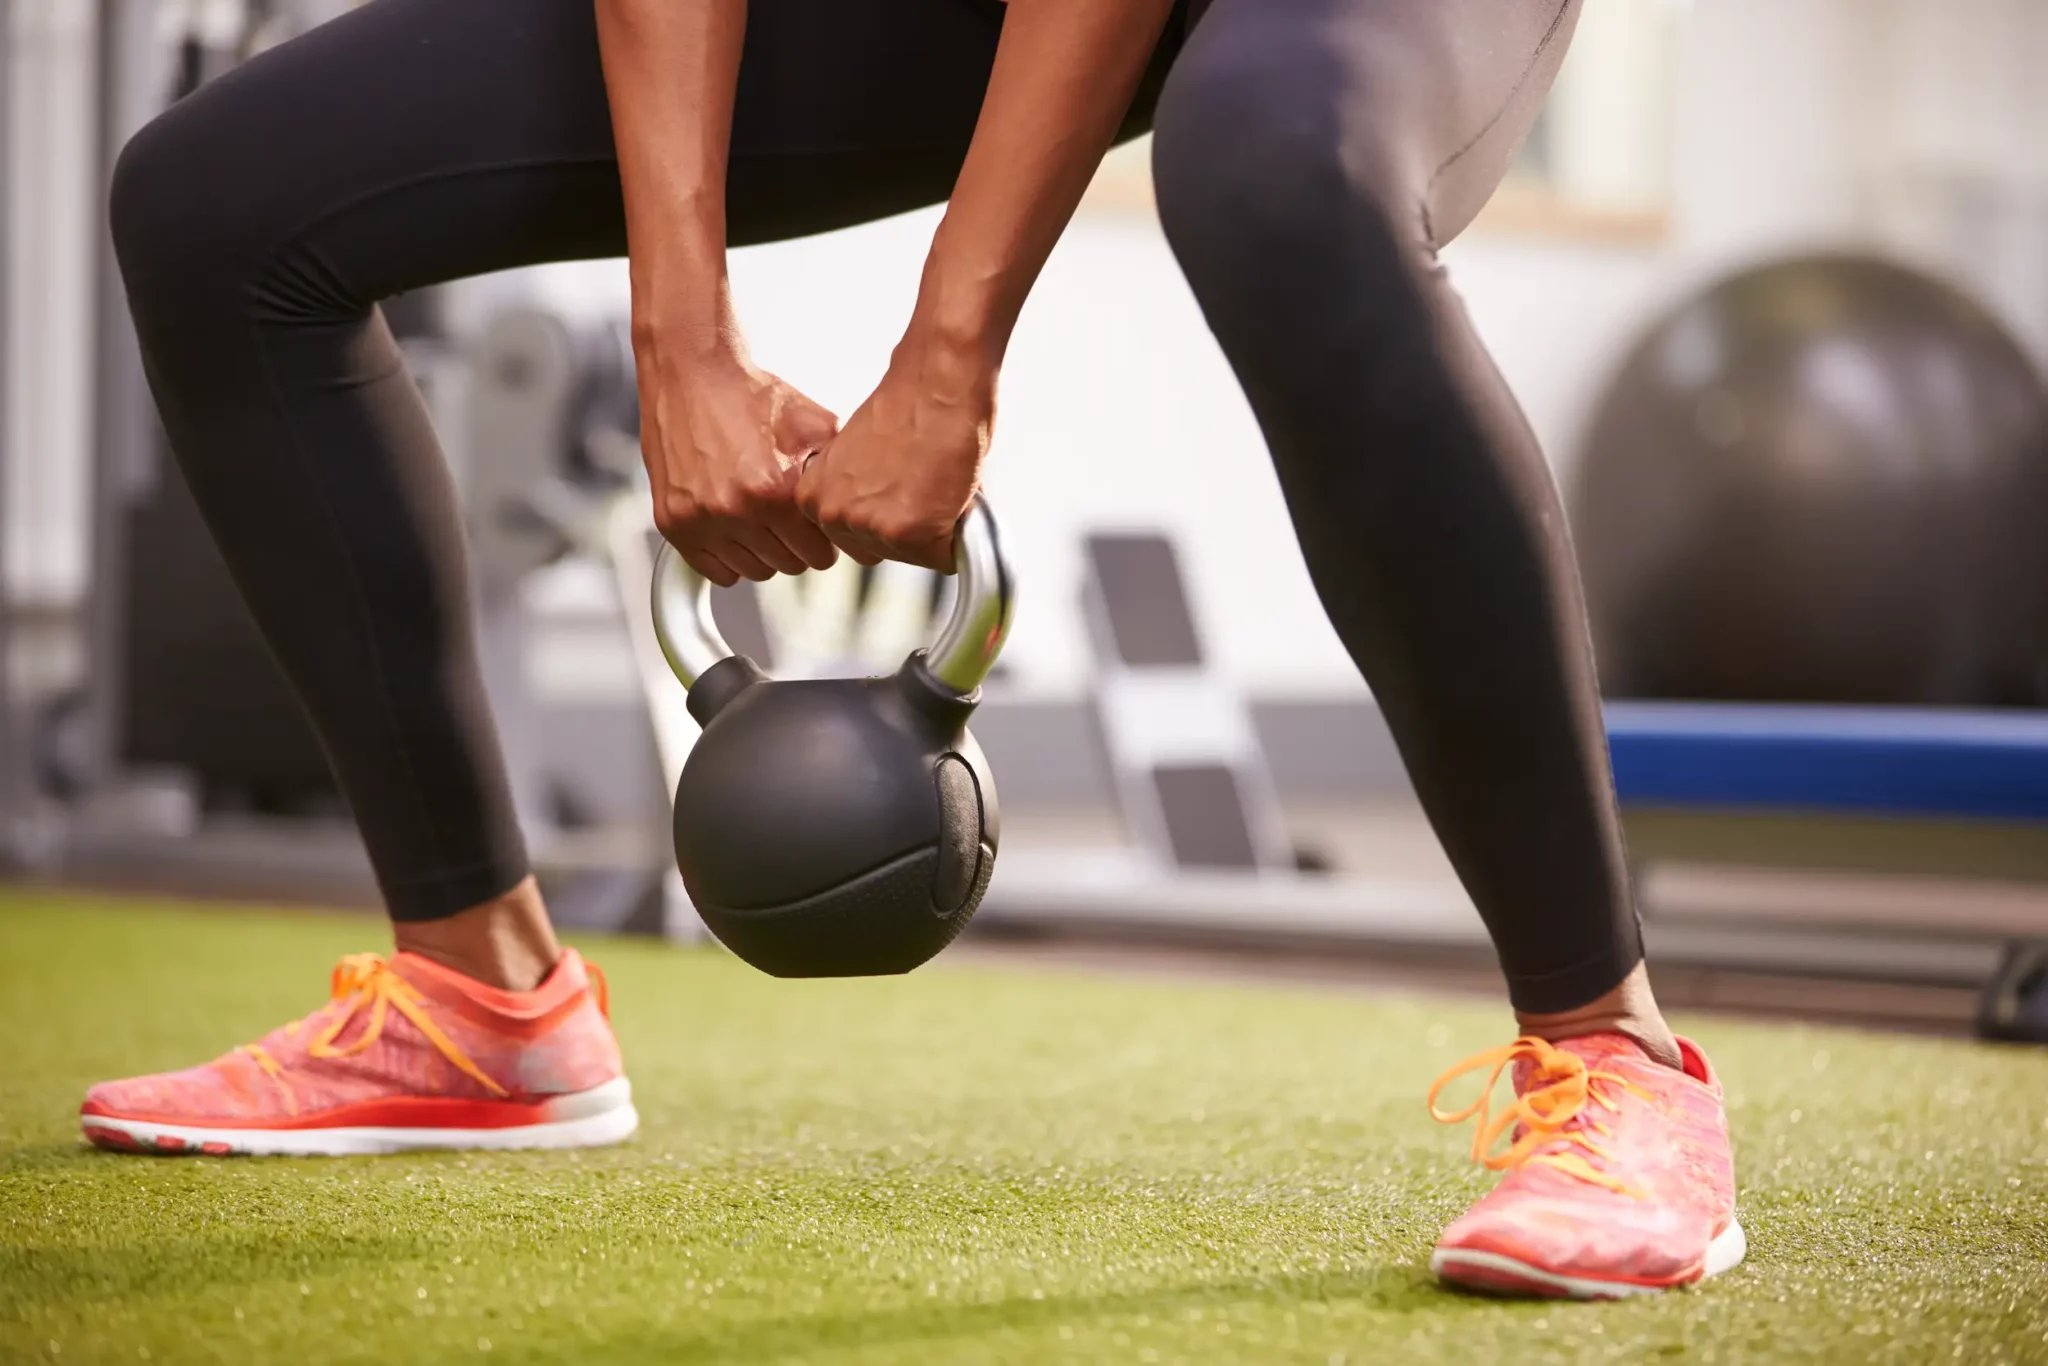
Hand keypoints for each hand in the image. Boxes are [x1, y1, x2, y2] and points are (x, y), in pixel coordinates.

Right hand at [637, 333, 839, 586]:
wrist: (692, 371)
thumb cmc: (751, 395)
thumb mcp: (813, 425)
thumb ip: (837, 470)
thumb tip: (859, 500)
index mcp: (775, 491)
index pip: (819, 555)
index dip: (824, 540)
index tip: (818, 527)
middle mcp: (735, 510)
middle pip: (789, 566)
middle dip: (796, 545)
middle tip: (790, 519)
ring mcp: (700, 519)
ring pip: (753, 571)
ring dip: (763, 551)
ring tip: (761, 519)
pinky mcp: (673, 521)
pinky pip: (714, 570)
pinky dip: (728, 556)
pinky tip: (734, 529)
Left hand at [796, 338, 994, 570]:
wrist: (938, 385)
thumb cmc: (907, 408)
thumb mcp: (855, 458)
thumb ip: (853, 494)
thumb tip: (877, 517)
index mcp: (812, 496)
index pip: (848, 539)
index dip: (882, 515)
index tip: (896, 487)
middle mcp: (832, 516)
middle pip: (877, 553)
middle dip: (904, 527)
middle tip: (921, 484)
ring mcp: (870, 527)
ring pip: (911, 556)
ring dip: (931, 530)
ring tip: (937, 483)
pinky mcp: (909, 533)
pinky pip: (942, 557)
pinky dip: (956, 532)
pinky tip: (952, 493)